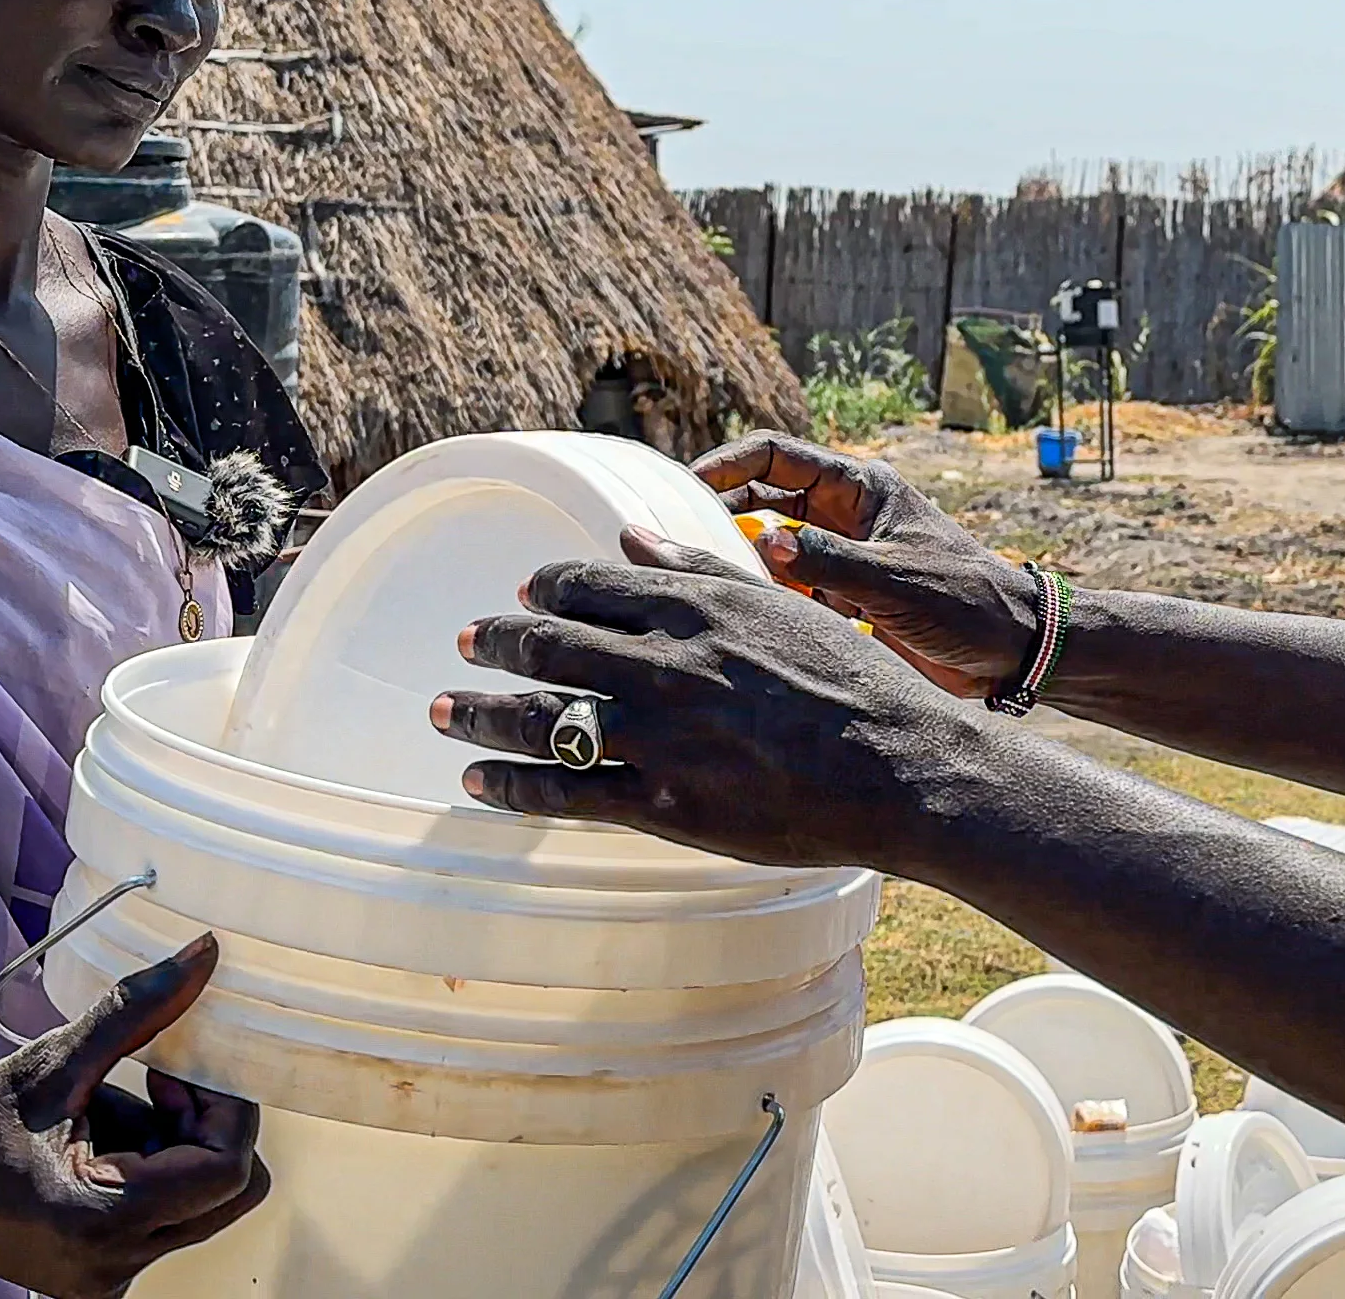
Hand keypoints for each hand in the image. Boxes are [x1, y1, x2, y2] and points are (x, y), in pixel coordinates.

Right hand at [0, 933, 267, 1297]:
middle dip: (204, 1127)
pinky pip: (158, 1217)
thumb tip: (204, 953)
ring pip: (195, 1204)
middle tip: (158, 1081)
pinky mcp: (94, 1271)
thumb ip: (138, 1010)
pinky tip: (90, 1138)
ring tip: (99, 1110)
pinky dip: (145, 1169)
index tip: (185, 1065)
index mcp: (100, 1221)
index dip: (226, 1108)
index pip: (228, 1172)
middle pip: (225, 1194)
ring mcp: (103, 1278)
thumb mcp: (52, 1062)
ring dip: (170, 1146)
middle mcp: (110, 1267)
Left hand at [429, 526, 1001, 870]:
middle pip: (551, 648)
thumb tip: (634, 542)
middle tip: (464, 644)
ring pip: (544, 719)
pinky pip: (567, 792)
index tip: (519, 596)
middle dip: (496, 645)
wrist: (900, 766)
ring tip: (444, 712)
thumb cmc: (856, 684)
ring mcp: (661, 736)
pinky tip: (480, 783)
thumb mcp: (780, 607)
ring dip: (482, 714)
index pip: (590, 588)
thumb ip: (702, 571)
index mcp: (696, 608)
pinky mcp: (665, 802)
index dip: (543, 591)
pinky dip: (513, 785)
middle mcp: (667, 665)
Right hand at [698, 434, 1043, 699]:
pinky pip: (789, 587)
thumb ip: (827, 563)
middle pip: (763, 498)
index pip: (776, 455)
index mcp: (860, 489)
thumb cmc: (967, 602)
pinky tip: (734, 612)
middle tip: (674, 537)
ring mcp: (843, 555)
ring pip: (771, 546)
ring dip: (737, 557)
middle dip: (720, 511)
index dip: (726, 464)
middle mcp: (845, 515)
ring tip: (692, 575)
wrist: (1012, 650)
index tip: (685, 488)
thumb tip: (762, 543)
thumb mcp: (893, 580)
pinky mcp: (845, 596)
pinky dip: (762, 595)